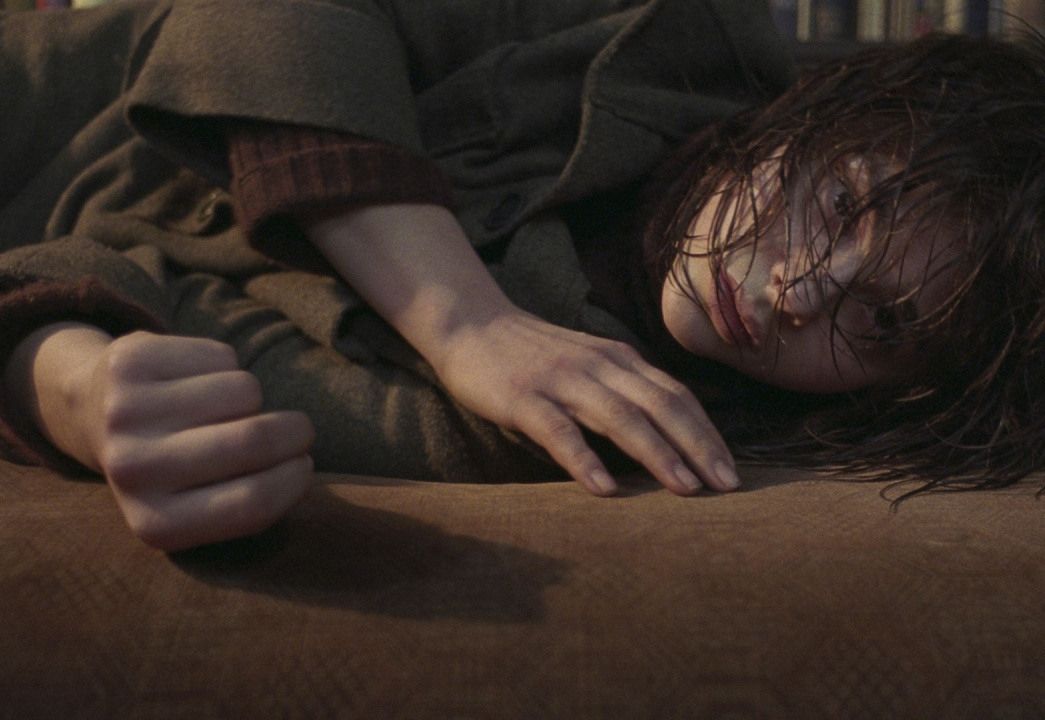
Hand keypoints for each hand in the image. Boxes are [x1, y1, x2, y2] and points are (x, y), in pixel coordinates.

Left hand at [17, 326, 315, 550]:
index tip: (305, 464)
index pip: (252, 504)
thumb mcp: (203, 507)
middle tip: (300, 429)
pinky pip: (221, 357)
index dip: (296, 479)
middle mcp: (134, 472)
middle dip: (295, 430)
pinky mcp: (130, 365)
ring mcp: (126, 414)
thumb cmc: (174, 466)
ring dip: (252, 397)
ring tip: (228, 408)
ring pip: (244, 390)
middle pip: (253, 441)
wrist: (95, 413)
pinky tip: (199, 380)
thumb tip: (302, 466)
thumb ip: (252, 500)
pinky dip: (225, 366)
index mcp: (157, 524)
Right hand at [433, 309, 739, 495]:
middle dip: (698, 446)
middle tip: (727, 485)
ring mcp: (562, 381)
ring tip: (684, 488)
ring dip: (657, 453)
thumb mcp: (588, 366)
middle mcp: (599, 367)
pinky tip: (603, 488)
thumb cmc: (532, 356)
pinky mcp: (524, 398)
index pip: (675, 396)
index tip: (730, 470)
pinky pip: (559, 431)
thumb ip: (621, 392)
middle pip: (660, 406)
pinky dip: (584, 459)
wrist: (470, 323)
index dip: (706, 432)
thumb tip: (664, 439)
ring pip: (620, 418)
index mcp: (618, 360)